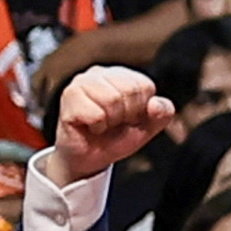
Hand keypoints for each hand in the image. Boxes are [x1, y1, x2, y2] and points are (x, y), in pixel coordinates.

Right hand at [44, 65, 168, 183]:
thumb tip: (155, 104)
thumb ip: (162, 113)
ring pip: (111, 99)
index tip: (128, 118)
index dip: (141, 109)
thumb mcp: (147, 127)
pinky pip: (95, 114)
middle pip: (129, 90)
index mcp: (122, 75)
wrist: (90, 158)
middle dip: (126, 115)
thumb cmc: (116, 137)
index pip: (144, 86)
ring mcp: (81, 82)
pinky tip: (90, 126)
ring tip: (102, 123)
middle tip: (113, 122)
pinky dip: (97, 127)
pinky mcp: (69, 95)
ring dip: (110, 121)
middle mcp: (100, 73)